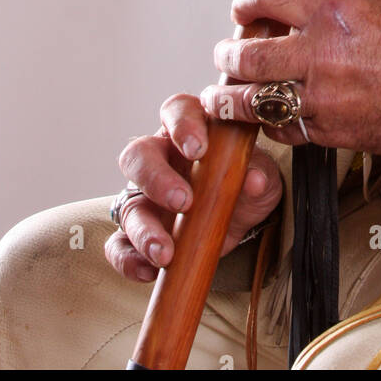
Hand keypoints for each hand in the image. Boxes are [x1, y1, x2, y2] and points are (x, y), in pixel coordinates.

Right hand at [105, 92, 282, 282]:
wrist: (240, 221)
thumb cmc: (244, 183)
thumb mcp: (262, 176)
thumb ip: (260, 173)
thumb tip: (254, 180)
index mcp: (190, 131)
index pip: (176, 111)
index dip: (182, 125)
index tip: (197, 148)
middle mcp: (161, 158)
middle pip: (139, 154)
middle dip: (156, 177)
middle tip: (182, 200)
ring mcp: (144, 195)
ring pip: (127, 202)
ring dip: (143, 228)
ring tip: (166, 252)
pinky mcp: (138, 231)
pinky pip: (119, 243)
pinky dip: (129, 257)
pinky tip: (149, 269)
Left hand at [202, 0, 380, 154]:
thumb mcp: (371, 9)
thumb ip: (330, 11)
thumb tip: (297, 13)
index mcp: (332, 13)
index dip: (245, 1)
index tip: (242, 9)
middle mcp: (320, 52)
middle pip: (248, 54)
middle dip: (228, 54)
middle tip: (225, 53)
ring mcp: (321, 95)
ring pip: (254, 99)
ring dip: (230, 97)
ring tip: (221, 95)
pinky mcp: (328, 130)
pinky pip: (282, 129)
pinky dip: (269, 124)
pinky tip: (266, 118)